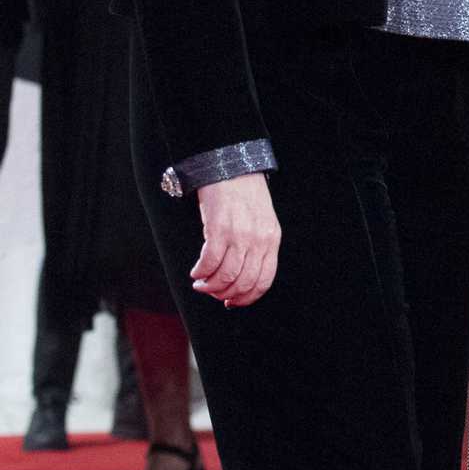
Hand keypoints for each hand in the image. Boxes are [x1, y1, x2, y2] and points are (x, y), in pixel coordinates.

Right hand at [191, 172, 280, 306]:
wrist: (231, 167)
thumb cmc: (244, 195)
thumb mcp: (261, 221)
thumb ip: (257, 246)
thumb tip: (242, 276)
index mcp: (271, 240)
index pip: (264, 281)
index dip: (247, 297)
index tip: (233, 302)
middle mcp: (258, 240)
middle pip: (243, 283)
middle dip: (225, 295)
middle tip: (212, 293)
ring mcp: (239, 235)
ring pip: (225, 277)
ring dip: (210, 286)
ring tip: (201, 284)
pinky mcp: (218, 229)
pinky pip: (209, 262)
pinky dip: (200, 272)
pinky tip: (196, 272)